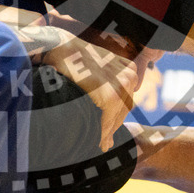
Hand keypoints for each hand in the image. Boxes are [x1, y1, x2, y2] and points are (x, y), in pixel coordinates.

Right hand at [35, 27, 138, 151]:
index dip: (118, 117)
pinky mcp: (111, 97)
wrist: (63, 48)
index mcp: (130, 70)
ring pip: (117, 117)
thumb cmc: (76, 57)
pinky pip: (108, 120)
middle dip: (114, 126)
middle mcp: (130, 77)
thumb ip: (109, 79)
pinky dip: (103, 132)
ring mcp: (122, 87)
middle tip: (106, 142)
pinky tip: (99, 142)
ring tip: (102, 144)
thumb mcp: (100, 65)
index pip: (126, 100)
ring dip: (109, 132)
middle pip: (124, 110)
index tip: (111, 130)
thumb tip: (109, 99)